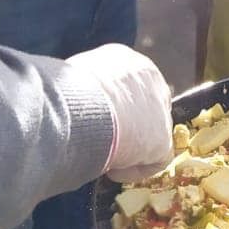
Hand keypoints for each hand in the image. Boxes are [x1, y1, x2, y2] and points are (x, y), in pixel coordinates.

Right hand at [68, 43, 174, 181]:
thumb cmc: (68, 92)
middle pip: (142, 105)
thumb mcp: (69, 77)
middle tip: (102, 141)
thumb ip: (78, 86)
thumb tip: (64, 100)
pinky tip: (112, 170)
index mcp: (123, 59)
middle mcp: (148, 77)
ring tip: (103, 156)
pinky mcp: (163, 138)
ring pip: (149, 132)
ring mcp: (160, 108)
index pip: (123, 84)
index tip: (93, 121)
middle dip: (125, 125)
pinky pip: (154, 159)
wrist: (85, 108)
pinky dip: (133, 169)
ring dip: (129, 147)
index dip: (111, 106)